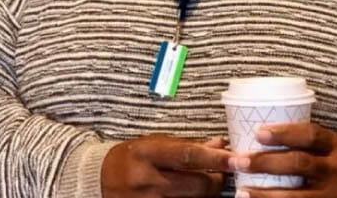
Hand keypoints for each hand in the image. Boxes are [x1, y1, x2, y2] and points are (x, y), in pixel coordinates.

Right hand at [101, 134, 232, 197]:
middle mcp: (147, 180)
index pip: (189, 156)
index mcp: (148, 154)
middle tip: (222, 175)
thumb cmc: (133, 157)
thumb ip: (188, 145)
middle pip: (196, 186)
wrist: (98, 180)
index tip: (237, 159)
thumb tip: (220, 144)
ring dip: (206, 196)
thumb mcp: (156, 144)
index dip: (216, 159)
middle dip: (216, 181)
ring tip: (208, 185)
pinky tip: (193, 196)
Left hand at [229, 123, 336, 197]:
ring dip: (266, 194)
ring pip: (298, 196)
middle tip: (239, 161)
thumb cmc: (336, 161)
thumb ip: (304, 142)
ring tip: (242, 192)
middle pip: (300, 164)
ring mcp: (334, 195)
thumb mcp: (329, 146)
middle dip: (266, 163)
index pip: (310, 135)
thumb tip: (257, 135)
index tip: (258, 132)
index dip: (284, 133)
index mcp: (336, 146)